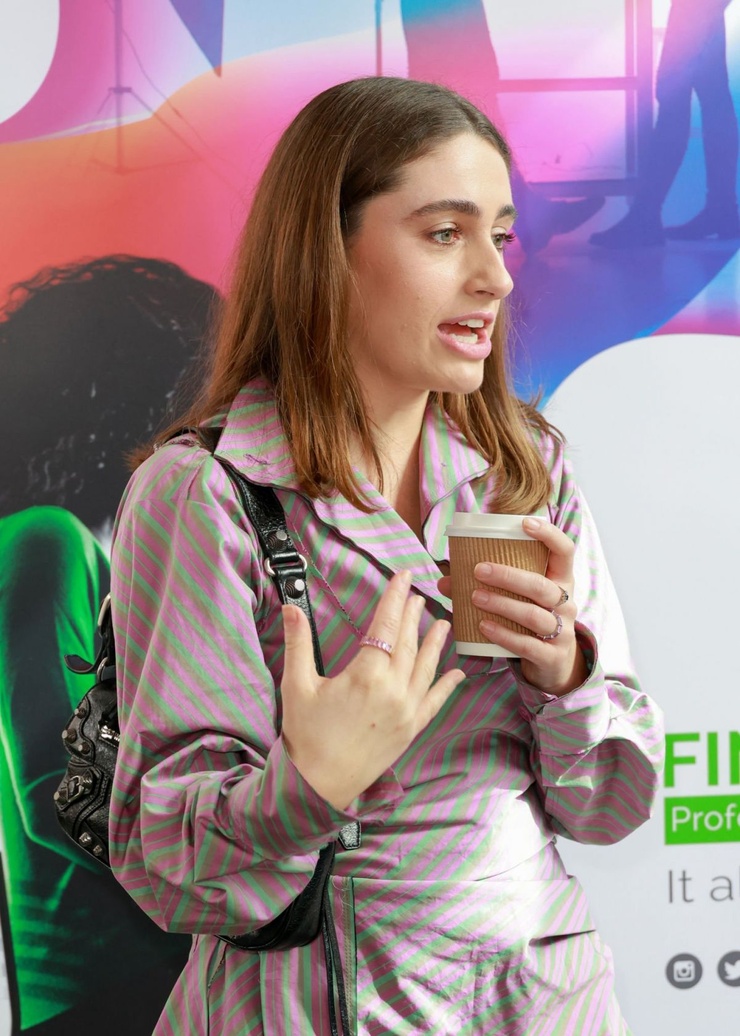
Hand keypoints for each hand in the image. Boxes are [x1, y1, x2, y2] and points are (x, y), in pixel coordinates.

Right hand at [280, 571, 465, 809]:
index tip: (402, 577)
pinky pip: (435, 702)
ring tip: (444, 623)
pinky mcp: (411, 730)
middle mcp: (393, 690)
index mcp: (366, 675)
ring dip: (435, 643)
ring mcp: (406, 711)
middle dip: (413, 616)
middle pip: (408, 643)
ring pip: (426, 668)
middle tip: (419, 594)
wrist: (319, 786)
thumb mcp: (297, 686)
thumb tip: (291, 608)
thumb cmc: (306, 736)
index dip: (394, 599)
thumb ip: (299, 644)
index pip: (385, 626)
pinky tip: (457, 672)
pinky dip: (447, 686)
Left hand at [438, 518, 586, 695]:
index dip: (549, 534)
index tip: (525, 523)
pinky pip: (527, 644)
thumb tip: (446, 580)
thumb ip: (489, 586)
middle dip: (509, 576)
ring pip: (533, 615)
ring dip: (502, 604)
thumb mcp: (520, 599)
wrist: (554, 664)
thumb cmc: (532, 620)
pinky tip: (483, 626)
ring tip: (475, 597)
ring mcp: (563, 631)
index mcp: (561, 581)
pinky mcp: (552, 656)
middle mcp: (566, 603)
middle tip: (479, 570)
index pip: (565, 551)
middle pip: (541, 586)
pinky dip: (503, 634)